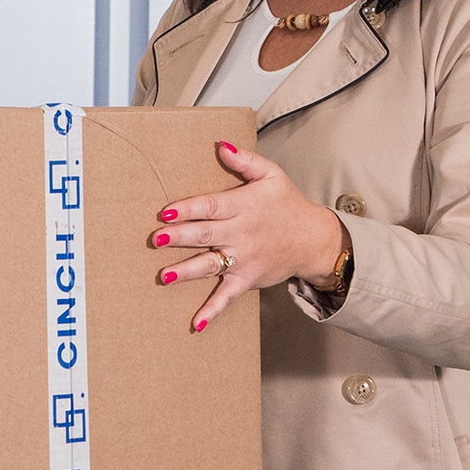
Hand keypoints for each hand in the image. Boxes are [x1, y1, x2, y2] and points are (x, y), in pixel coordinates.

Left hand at [152, 142, 347, 332]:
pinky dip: (213, 310)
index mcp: (244, 207)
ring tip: (164, 276)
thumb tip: (220, 145)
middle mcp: (242, 234)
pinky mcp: (247, 279)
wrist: (315, 240)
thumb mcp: (272, 175)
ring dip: (187, 271)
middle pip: (206, 235)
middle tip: (155, 239)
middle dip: (180, 237)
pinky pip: (228, 296)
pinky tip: (195, 323)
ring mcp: (244, 259)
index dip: (189, 209)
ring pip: (211, 265)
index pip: (212, 207)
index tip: (166, 212)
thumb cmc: (288, 205)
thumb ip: (245, 161)